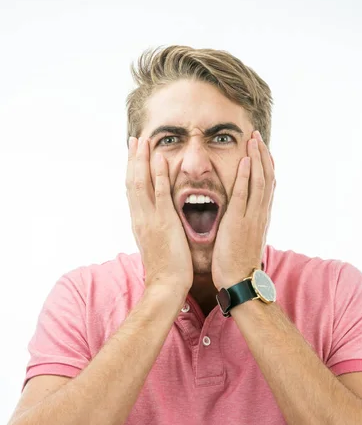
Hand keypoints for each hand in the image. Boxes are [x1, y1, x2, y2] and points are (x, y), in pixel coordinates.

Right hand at [126, 137, 192, 299]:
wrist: (166, 285)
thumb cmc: (166, 269)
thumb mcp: (156, 244)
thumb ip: (155, 228)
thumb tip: (156, 220)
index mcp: (139, 222)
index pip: (132, 191)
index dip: (133, 170)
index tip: (134, 154)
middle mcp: (140, 217)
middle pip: (132, 181)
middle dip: (134, 159)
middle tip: (135, 139)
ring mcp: (150, 219)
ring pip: (142, 183)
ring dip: (142, 160)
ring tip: (144, 141)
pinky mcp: (164, 222)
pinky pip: (160, 193)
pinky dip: (158, 175)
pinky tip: (160, 159)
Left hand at [211, 130, 275, 290]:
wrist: (239, 282)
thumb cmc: (237, 263)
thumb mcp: (244, 239)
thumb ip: (244, 224)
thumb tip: (241, 216)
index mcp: (260, 216)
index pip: (267, 185)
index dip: (265, 165)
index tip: (261, 149)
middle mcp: (260, 213)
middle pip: (266, 177)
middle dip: (262, 154)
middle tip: (256, 136)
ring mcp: (251, 216)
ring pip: (259, 180)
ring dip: (256, 158)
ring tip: (253, 139)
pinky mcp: (239, 220)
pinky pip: (244, 193)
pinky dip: (247, 175)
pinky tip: (246, 160)